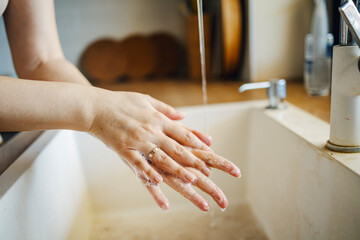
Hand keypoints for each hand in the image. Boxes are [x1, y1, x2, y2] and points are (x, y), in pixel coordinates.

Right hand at [88, 89, 239, 209]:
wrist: (95, 107)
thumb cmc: (121, 102)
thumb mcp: (146, 100)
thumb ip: (166, 109)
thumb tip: (183, 116)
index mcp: (158, 119)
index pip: (182, 132)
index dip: (197, 142)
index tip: (210, 150)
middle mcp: (151, 130)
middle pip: (176, 147)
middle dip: (193, 160)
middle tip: (207, 171)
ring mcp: (138, 141)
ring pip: (161, 157)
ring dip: (177, 169)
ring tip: (191, 179)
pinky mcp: (124, 150)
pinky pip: (139, 164)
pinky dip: (149, 173)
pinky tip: (159, 182)